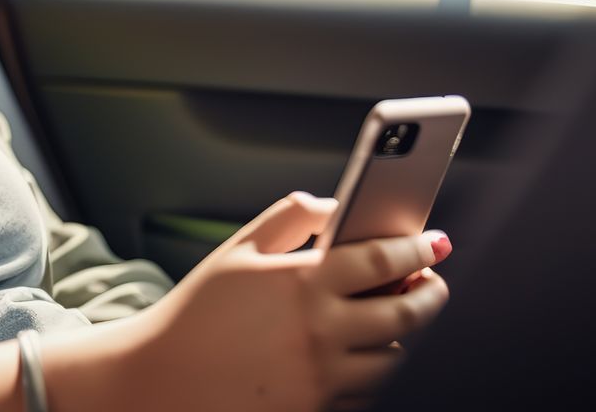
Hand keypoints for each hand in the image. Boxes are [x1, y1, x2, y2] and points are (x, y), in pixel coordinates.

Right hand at [103, 192, 450, 411]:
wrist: (162, 380)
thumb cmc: (197, 313)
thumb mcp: (237, 249)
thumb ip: (290, 217)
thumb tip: (335, 205)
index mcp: (302, 282)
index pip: (385, 260)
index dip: (418, 248)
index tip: (433, 242)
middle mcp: (320, 332)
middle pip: (406, 313)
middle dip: (429, 294)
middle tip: (431, 283)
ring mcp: (322, 378)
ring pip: (394, 359)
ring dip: (402, 337)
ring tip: (393, 319)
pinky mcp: (317, 410)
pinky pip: (368, 394)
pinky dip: (372, 372)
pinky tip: (360, 355)